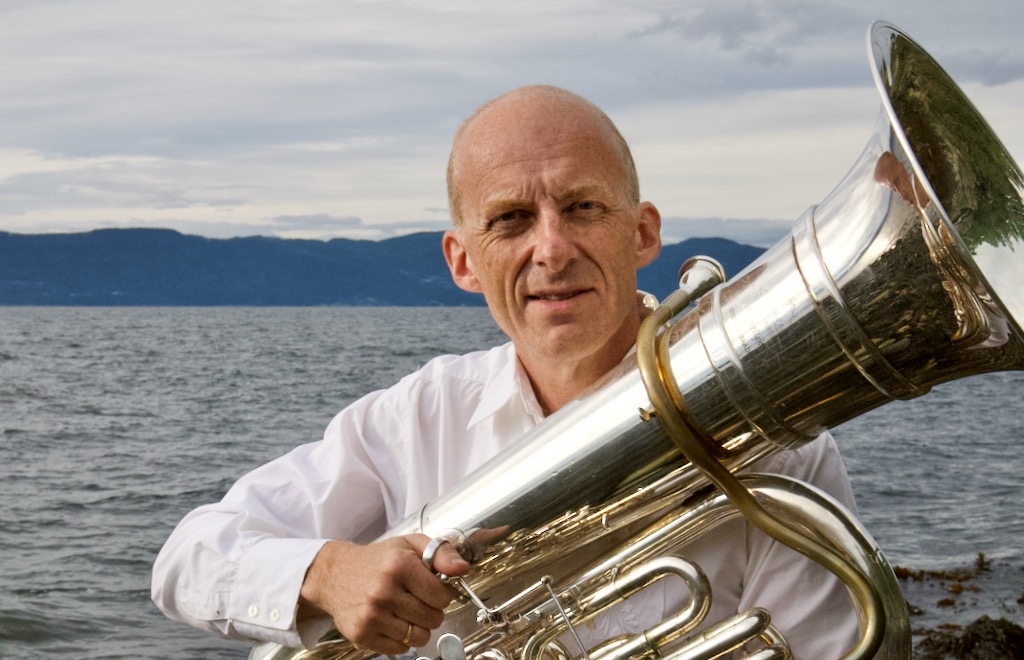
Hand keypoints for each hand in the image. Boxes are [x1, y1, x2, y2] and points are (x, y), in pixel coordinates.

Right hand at [298, 535, 469, 653]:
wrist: (334, 574)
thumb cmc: (377, 559)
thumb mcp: (410, 545)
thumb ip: (441, 553)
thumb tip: (463, 568)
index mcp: (399, 566)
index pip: (441, 596)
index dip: (441, 594)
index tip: (431, 589)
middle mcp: (384, 591)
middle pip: (432, 618)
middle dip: (431, 611)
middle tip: (419, 601)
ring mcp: (371, 615)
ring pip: (418, 637)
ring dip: (418, 627)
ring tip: (407, 612)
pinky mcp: (361, 634)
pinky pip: (399, 648)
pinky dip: (402, 639)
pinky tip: (393, 622)